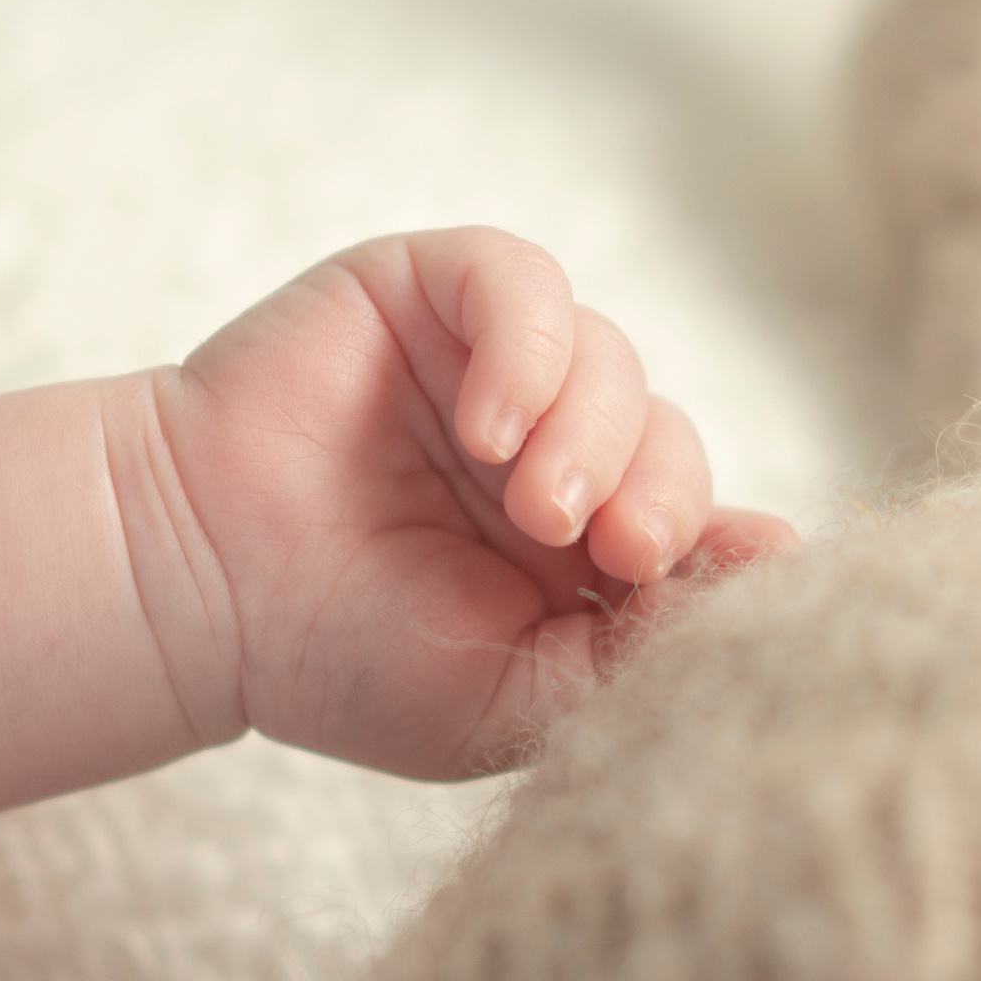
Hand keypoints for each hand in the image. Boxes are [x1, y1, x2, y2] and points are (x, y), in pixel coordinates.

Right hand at [151, 227, 796, 778]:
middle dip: (657, 495)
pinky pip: (525, 283)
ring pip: (613, 359)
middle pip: (671, 440)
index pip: (701, 521)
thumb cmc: (346, 660)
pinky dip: (530, 347)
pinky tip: (491, 426)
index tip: (682, 581)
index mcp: (582, 548)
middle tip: (607, 548)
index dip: (714, 545)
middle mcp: (553, 447)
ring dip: (593, 432)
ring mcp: (495, 364)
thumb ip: (640, 648)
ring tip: (532, 502)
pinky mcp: (433, 292)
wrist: (197, 595)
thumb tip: (782, 561)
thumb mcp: (517, 697)